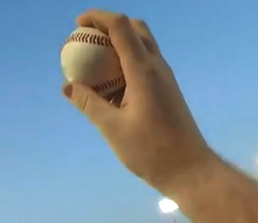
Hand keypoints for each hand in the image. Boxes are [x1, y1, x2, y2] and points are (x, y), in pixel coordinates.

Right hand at [63, 10, 216, 191]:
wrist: (189, 169)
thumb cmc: (150, 150)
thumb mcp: (112, 128)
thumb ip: (88, 103)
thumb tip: (68, 86)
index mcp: (143, 71)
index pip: (121, 28)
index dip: (99, 17)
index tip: (78, 23)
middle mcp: (157, 67)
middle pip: (135, 29)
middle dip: (110, 25)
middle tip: (86, 37)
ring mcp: (164, 77)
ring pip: (142, 45)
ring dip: (118, 42)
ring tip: (94, 59)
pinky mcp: (166, 89)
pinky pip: (144, 63)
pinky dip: (125, 61)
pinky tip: (110, 82)